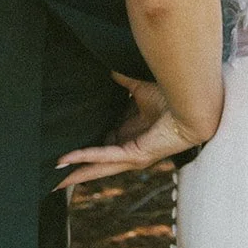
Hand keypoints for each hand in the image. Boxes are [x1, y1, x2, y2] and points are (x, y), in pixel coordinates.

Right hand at [54, 73, 207, 189]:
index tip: (67, 148)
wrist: (192, 103)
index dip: (86, 147)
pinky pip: (105, 157)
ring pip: (98, 168)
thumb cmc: (172, 96)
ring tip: (55, 180)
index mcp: (133, 132)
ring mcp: (132, 155)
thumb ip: (121, 80)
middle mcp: (131, 147)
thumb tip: (105, 67)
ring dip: (76, 173)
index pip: (104, 143)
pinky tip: (67, 160)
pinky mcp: (135, 155)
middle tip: (55, 176)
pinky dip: (85, 158)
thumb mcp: (138, 87)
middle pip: (98, 163)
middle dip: (77, 170)